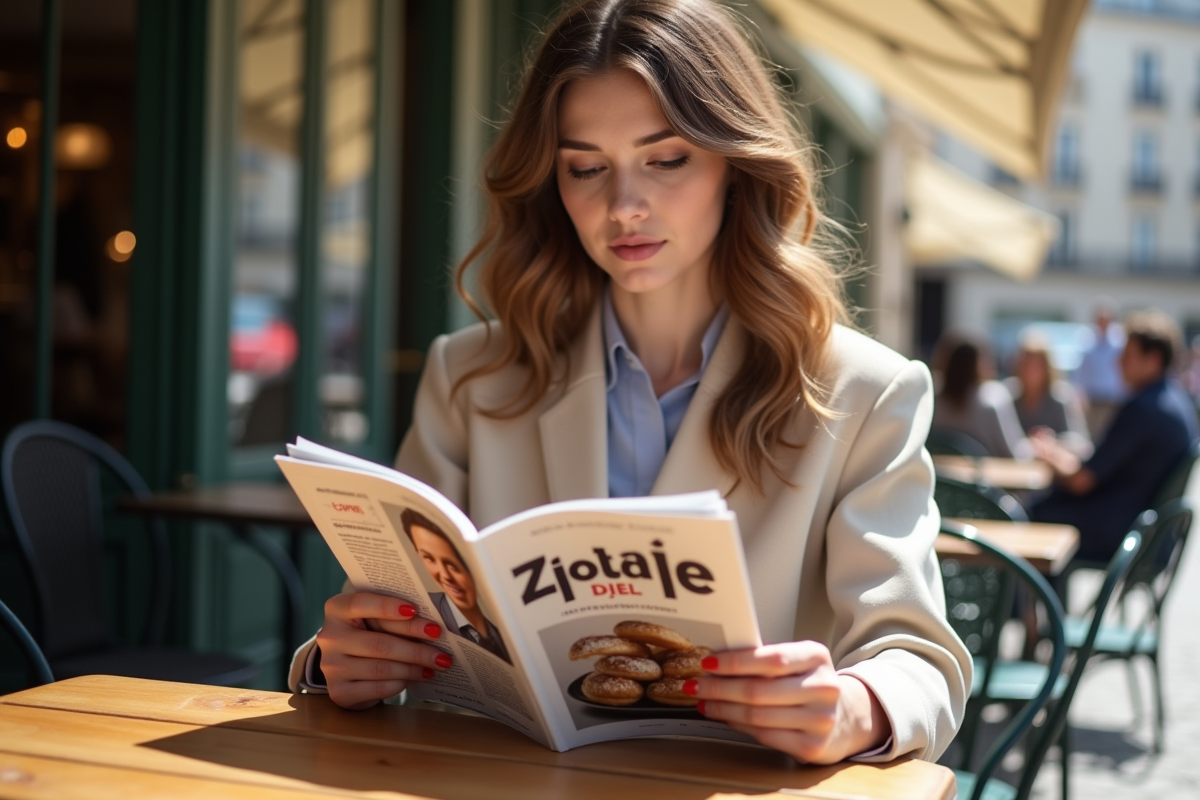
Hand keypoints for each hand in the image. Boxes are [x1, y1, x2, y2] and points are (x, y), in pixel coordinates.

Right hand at [316, 591, 452, 710]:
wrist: (350, 666)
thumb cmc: (371, 633)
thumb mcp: (377, 618)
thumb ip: (396, 614)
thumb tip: (433, 624)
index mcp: (336, 609)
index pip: (360, 603)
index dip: (387, 606)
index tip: (414, 610)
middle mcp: (329, 637)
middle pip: (379, 643)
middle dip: (416, 648)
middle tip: (443, 652)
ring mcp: (331, 666)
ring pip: (381, 667)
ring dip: (413, 667)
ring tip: (436, 666)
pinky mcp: (339, 691)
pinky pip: (377, 687)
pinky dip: (400, 683)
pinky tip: (414, 678)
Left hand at [686, 642, 889, 763]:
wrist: (844, 717)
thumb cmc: (808, 684)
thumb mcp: (796, 662)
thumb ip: (764, 659)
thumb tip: (715, 662)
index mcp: (817, 656)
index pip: (770, 658)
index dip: (734, 662)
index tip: (708, 662)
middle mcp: (823, 687)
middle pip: (759, 690)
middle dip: (720, 688)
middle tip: (696, 685)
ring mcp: (820, 719)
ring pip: (757, 715)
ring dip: (723, 708)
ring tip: (705, 701)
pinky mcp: (812, 746)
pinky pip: (764, 735)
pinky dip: (738, 725)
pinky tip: (725, 717)